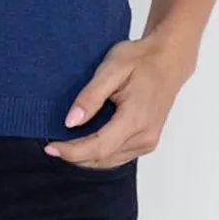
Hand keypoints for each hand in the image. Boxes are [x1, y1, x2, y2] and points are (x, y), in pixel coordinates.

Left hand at [45, 32, 196, 168]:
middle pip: (102, 158)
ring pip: (108, 160)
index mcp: (136, 119)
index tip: (50, 147)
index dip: (71, 151)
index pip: (98, 146)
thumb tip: (71, 122)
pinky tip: (85, 138)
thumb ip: (90, 97)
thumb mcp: (111, 68)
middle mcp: (144, 137)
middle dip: (74, 154)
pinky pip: (117, 155)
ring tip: (65, 140)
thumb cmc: (141, 59)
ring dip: (85, 155)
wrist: (169, 60)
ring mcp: (148, 142)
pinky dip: (98, 151)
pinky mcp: (146, 142)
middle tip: (51, 142)